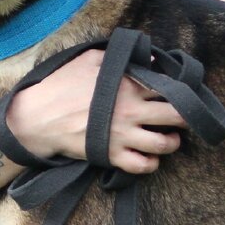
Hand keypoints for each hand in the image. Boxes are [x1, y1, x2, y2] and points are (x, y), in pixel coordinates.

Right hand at [4, 49, 186, 173]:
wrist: (37, 117)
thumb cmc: (62, 85)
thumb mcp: (89, 60)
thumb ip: (121, 58)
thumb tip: (150, 58)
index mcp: (127, 85)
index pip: (167, 86)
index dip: (181, 90)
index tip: (185, 92)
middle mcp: (130, 110)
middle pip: (175, 115)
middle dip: (187, 117)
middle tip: (187, 117)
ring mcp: (122, 135)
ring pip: (163, 144)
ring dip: (173, 142)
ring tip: (172, 139)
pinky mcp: (112, 155)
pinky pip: (142, 165)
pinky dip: (151, 164)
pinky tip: (151, 158)